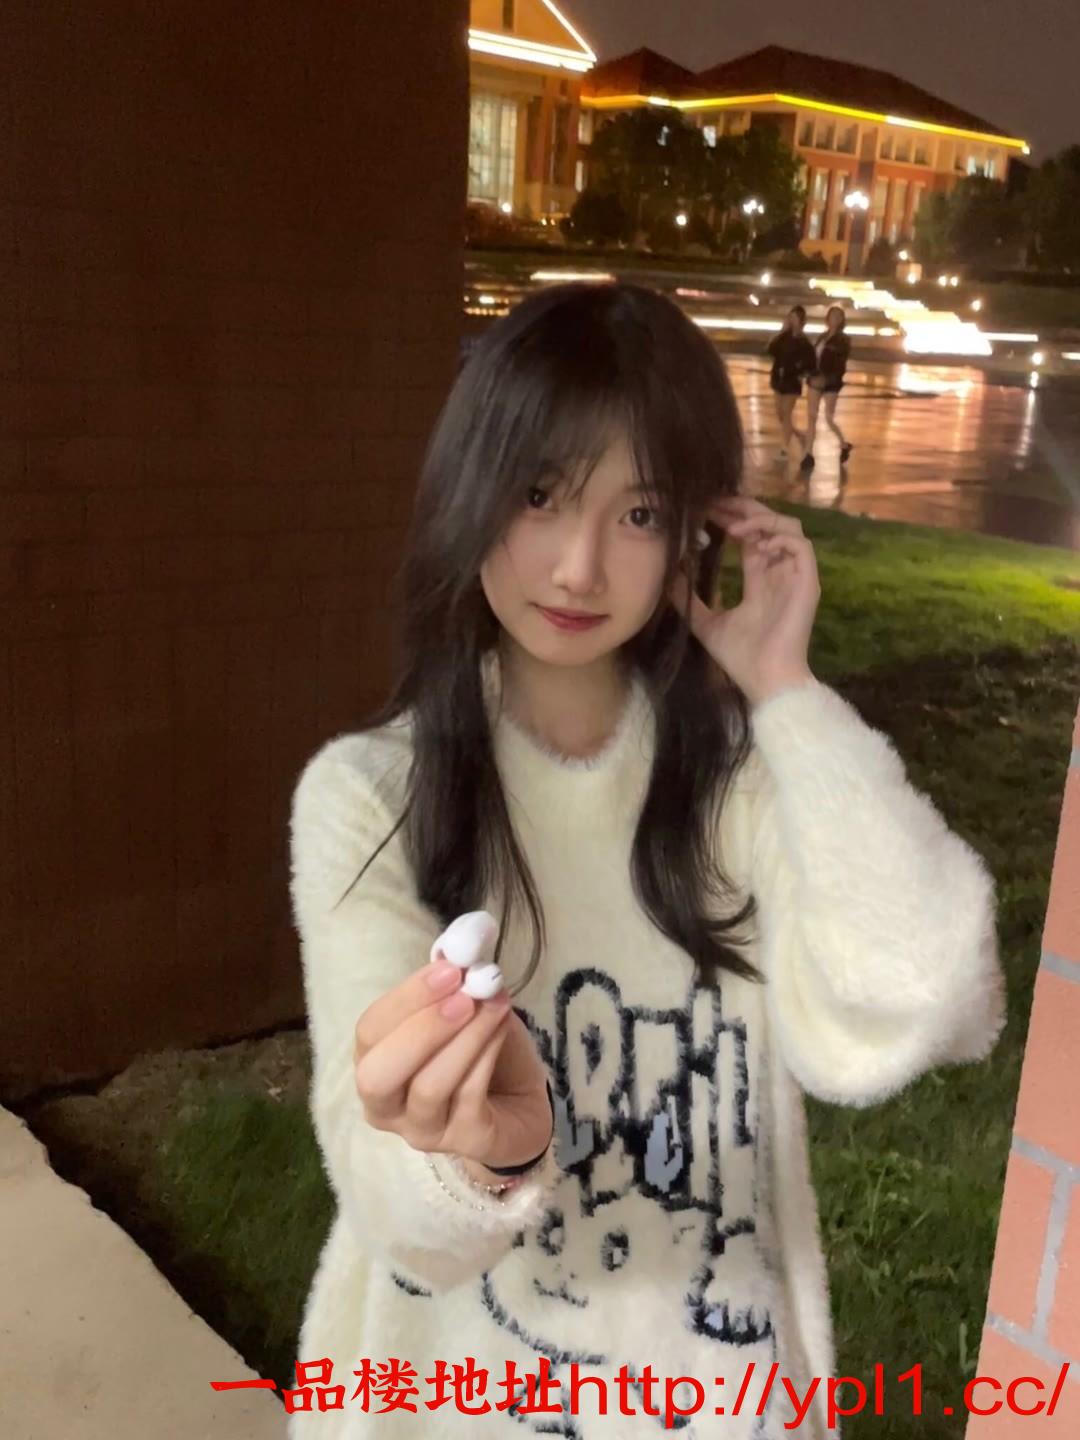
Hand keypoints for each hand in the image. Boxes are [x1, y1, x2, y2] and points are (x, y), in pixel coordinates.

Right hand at [353, 959, 551, 1172]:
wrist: (521, 1101)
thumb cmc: (480, 1051)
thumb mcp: (465, 1009)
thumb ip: (455, 983)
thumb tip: (462, 943)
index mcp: (376, 1064)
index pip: (369, 1032)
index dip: (406, 999)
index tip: (448, 969)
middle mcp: (388, 1105)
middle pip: (378, 1075)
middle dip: (421, 1029)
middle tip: (463, 996)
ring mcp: (423, 1130)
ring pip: (429, 1087)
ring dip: (465, 1037)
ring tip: (494, 1003)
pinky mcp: (464, 1142)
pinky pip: (469, 1097)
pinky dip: (486, 1054)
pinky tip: (502, 1026)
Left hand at [670, 496, 819, 707]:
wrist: (765, 680)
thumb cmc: (741, 658)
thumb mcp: (705, 622)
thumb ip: (688, 600)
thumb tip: (665, 580)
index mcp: (760, 579)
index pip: (749, 537)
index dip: (731, 519)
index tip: (706, 509)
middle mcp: (779, 572)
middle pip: (768, 524)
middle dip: (743, 509)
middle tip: (716, 503)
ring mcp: (795, 575)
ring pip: (788, 527)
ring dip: (761, 519)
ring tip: (734, 526)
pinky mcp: (807, 581)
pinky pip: (800, 545)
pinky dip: (778, 536)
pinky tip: (753, 542)